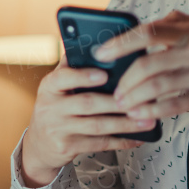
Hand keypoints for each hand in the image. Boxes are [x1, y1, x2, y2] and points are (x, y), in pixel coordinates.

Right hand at [20, 53, 156, 187]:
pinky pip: (99, 144)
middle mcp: (50, 107)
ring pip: (97, 126)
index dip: (83, 76)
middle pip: (87, 103)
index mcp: (49, 86)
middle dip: (117, 102)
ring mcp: (58, 129)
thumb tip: (91, 40)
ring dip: (125, 124)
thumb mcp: (55, 86)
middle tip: (142, 99)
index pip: (63, 77)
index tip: (103, 74)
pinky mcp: (67, 147)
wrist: (39, 144)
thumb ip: (72, 66)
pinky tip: (138, 138)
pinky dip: (121, 141)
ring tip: (148, 121)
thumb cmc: (55, 107)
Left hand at [92, 10, 188, 133]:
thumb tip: (138, 35)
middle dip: (125, 80)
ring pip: (157, 84)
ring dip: (135, 97)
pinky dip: (153, 110)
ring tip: (123, 105)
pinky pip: (173, 103)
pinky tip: (141, 114)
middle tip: (114, 91)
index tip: (102, 53)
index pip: (149, 31)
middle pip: (148, 62)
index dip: (121, 42)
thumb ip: (176, 30)